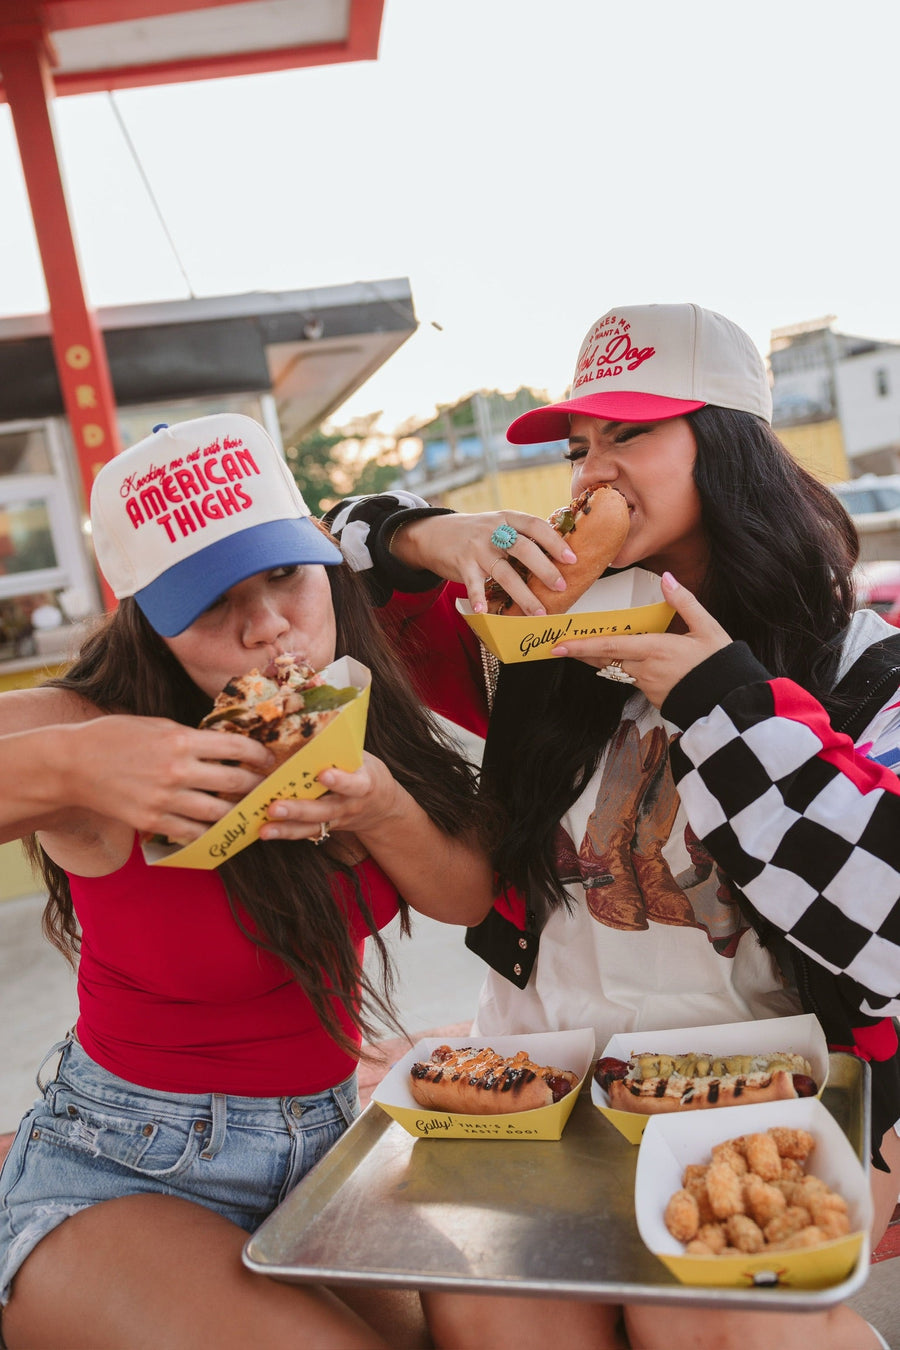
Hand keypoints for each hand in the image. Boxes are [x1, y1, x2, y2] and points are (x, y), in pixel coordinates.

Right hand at [66, 715, 273, 842]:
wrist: (71, 764)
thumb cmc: (113, 737)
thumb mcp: (157, 725)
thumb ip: (191, 736)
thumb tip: (224, 745)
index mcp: (181, 739)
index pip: (237, 748)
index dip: (259, 755)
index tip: (268, 760)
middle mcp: (178, 770)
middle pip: (235, 782)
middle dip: (256, 786)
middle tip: (266, 788)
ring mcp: (165, 799)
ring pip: (218, 812)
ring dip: (237, 813)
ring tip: (246, 811)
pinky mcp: (151, 821)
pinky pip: (191, 833)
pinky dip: (207, 832)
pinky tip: (216, 828)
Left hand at [259, 751, 402, 843]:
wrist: (381, 807)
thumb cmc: (364, 771)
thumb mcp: (361, 758)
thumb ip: (339, 749)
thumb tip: (310, 724)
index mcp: (363, 784)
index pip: (354, 784)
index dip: (340, 781)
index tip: (323, 774)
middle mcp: (349, 806)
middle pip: (324, 810)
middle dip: (299, 810)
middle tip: (274, 808)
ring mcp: (336, 820)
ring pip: (311, 827)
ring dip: (286, 828)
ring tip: (264, 829)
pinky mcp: (325, 828)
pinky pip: (304, 832)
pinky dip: (284, 832)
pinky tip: (264, 831)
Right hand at [391, 511, 577, 615]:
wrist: (434, 533)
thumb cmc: (476, 534)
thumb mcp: (499, 525)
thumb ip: (522, 535)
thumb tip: (558, 553)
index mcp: (508, 519)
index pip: (535, 526)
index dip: (555, 541)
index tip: (572, 558)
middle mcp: (493, 531)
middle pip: (523, 549)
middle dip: (544, 569)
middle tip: (561, 586)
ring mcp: (477, 547)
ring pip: (503, 572)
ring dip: (522, 594)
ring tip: (538, 612)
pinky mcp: (461, 563)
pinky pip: (473, 583)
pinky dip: (478, 598)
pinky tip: (484, 612)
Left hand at [550, 572, 731, 707]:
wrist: (730, 701)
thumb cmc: (720, 664)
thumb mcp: (707, 628)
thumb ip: (684, 603)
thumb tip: (667, 578)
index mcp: (655, 650)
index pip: (609, 647)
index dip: (581, 647)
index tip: (558, 646)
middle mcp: (646, 670)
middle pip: (605, 661)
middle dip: (581, 654)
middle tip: (558, 647)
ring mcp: (648, 686)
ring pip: (616, 670)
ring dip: (598, 662)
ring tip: (581, 651)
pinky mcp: (653, 697)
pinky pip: (631, 680)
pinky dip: (622, 669)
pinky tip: (621, 662)